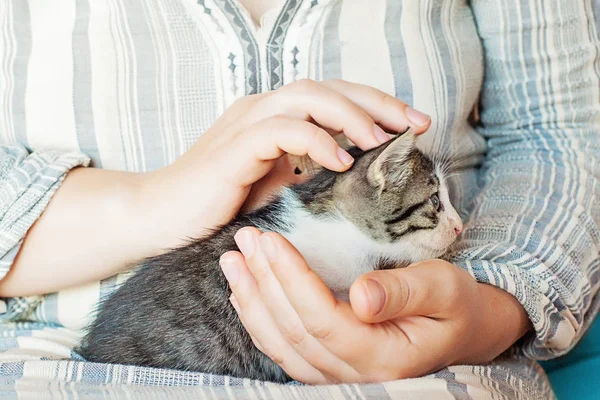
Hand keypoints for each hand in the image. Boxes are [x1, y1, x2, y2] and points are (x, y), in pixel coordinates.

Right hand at [143, 79, 430, 250]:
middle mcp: (261, 109)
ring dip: (351, 116)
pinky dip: (315, 141)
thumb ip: (308, 173)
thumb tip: (356, 174)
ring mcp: (245, 123)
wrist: (160, 217)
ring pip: (306, 98)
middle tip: (414, 123)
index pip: (332, 97)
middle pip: (327, 87)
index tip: (412, 125)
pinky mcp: (232, 147)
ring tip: (383, 140)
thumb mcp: (276, 187)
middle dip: (376, 102)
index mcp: (273, 117)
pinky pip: (281, 130)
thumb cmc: (218, 205)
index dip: (375, 105)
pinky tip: (341, 161)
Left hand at [220, 227, 531, 383]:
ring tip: (234, 260)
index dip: (291, 278)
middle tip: (246, 238)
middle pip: (293, 329)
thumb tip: (361, 295)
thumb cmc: (457, 305)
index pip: (321, 318)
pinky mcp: (329, 367)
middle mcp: (355, 375)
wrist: (464, 329)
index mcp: (383, 358)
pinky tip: (244, 292)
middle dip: (264, 281)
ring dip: (252, 299)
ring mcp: (338, 375)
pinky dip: (260, 319)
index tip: (271, 240)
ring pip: (280, 343)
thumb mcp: (444, 288)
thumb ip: (404, 292)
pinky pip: (285, 349)